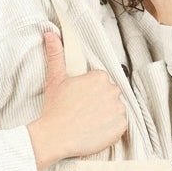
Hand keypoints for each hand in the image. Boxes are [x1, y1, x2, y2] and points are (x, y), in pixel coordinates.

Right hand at [26, 31, 126, 170]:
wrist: (55, 137)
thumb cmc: (55, 109)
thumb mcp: (55, 79)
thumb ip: (56, 54)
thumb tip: (50, 33)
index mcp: (99, 77)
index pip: (100, 82)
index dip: (89, 92)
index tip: (80, 100)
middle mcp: (112, 90)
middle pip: (109, 95)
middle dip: (99, 102)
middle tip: (83, 112)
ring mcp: (118, 109)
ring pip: (115, 109)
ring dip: (106, 115)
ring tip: (88, 122)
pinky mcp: (121, 127)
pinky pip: (120, 125)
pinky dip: (111, 129)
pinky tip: (95, 130)